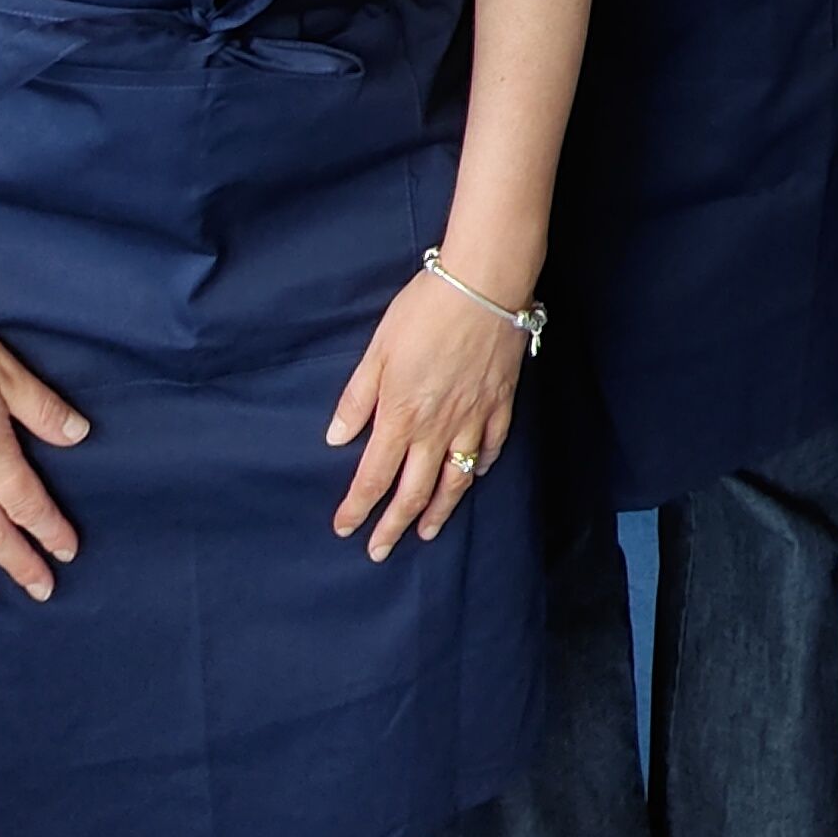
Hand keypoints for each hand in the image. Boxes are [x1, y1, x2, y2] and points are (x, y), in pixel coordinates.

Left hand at [328, 266, 526, 558]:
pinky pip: (492, 446)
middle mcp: (436, 429)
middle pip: (413, 491)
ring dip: (438, 510)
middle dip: (394, 525)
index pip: (374, 476)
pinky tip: (475, 475)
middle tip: (380, 550)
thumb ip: (357, 397)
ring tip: (426, 532)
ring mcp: (474, 419)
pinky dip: (481, 466)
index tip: (345, 529)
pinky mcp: (501, 403)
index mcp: (400, 416)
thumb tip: (336, 438)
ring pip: (455, 479)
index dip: (358, 507)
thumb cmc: (423, 311)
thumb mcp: (377, 350)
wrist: (484, 286)